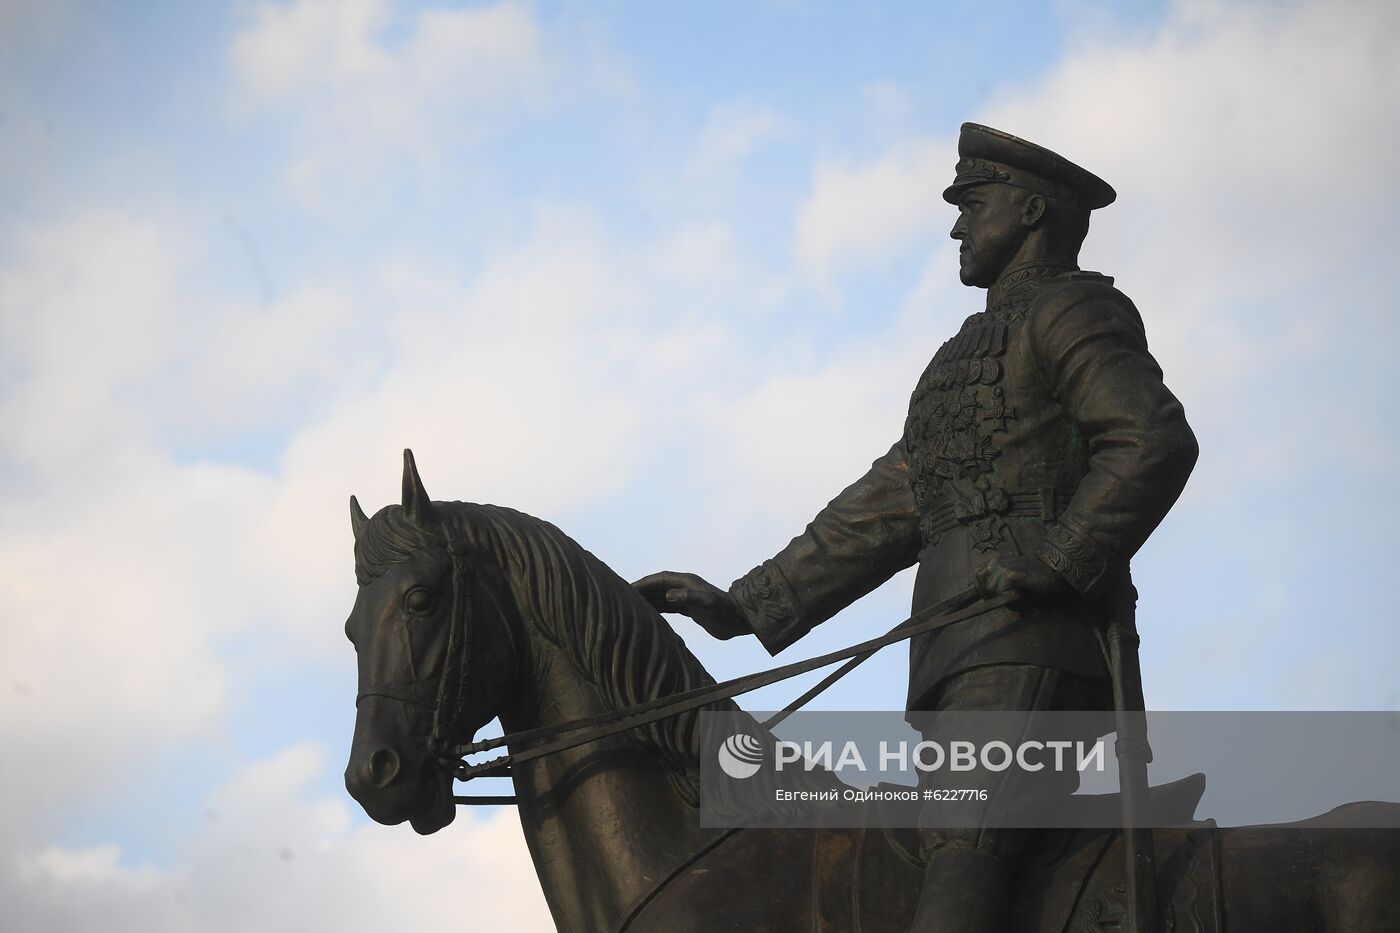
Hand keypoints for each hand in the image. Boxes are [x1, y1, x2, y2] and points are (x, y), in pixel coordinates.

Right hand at [633, 571, 751, 639]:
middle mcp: (685, 587)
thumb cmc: (725, 612)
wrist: (740, 621)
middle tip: (622, 596)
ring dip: (648, 599)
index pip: (660, 579)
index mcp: (687, 582)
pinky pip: (668, 606)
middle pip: (658, 586)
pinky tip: (647, 614)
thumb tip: (668, 596)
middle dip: (642, 590)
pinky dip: (657, 608)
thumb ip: (689, 598)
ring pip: (662, 596)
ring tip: (630, 605)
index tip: (628, 587)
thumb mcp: (708, 604)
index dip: (644, 582)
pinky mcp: (690, 608)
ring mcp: (687, 597)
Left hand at [974, 555, 1073, 602]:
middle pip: (981, 584)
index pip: (976, 575)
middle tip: (1006, 598)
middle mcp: (997, 561)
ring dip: (1000, 596)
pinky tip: (1019, 594)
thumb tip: (986, 598)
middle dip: (991, 595)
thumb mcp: (1012, 579)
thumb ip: (997, 584)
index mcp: (996, 561)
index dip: (981, 588)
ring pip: (991, 588)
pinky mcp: (1012, 574)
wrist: (1054, 572)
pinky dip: (1008, 597)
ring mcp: (1004, 566)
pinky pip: (1001, 591)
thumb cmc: (1034, 579)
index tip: (990, 597)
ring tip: (1014, 596)